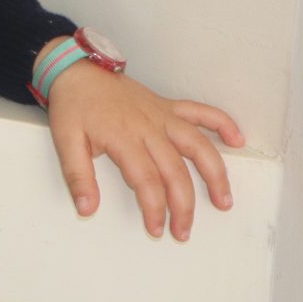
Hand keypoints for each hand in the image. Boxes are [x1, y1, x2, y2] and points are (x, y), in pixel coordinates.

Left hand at [45, 62, 244, 239]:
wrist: (76, 70)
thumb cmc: (72, 106)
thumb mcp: (65, 141)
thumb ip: (77, 177)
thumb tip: (87, 209)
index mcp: (123, 137)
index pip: (146, 180)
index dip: (154, 208)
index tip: (156, 228)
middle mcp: (149, 127)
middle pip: (175, 171)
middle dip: (183, 206)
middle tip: (183, 231)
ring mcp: (162, 115)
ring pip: (198, 145)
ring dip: (215, 173)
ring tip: (224, 201)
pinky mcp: (168, 105)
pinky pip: (201, 111)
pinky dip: (222, 123)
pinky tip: (237, 140)